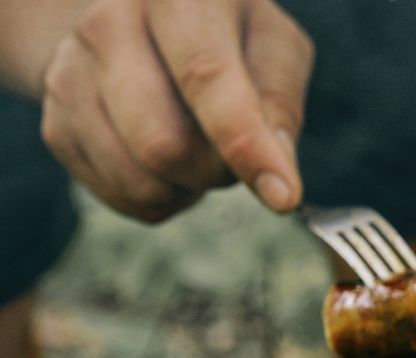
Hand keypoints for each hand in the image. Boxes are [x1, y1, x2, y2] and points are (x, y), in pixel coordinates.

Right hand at [39, 0, 312, 221]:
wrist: (140, 28)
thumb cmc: (227, 38)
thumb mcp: (272, 48)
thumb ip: (279, 104)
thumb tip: (275, 171)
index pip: (205, 77)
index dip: (244, 144)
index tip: (282, 197)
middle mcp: (108, 24)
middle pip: (164, 144)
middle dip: (216, 173)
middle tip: (232, 152)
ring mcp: (71, 75)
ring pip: (140, 180)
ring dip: (189, 189)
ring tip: (199, 151)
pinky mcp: (56, 126)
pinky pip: (123, 199)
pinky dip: (162, 199)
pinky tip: (168, 163)